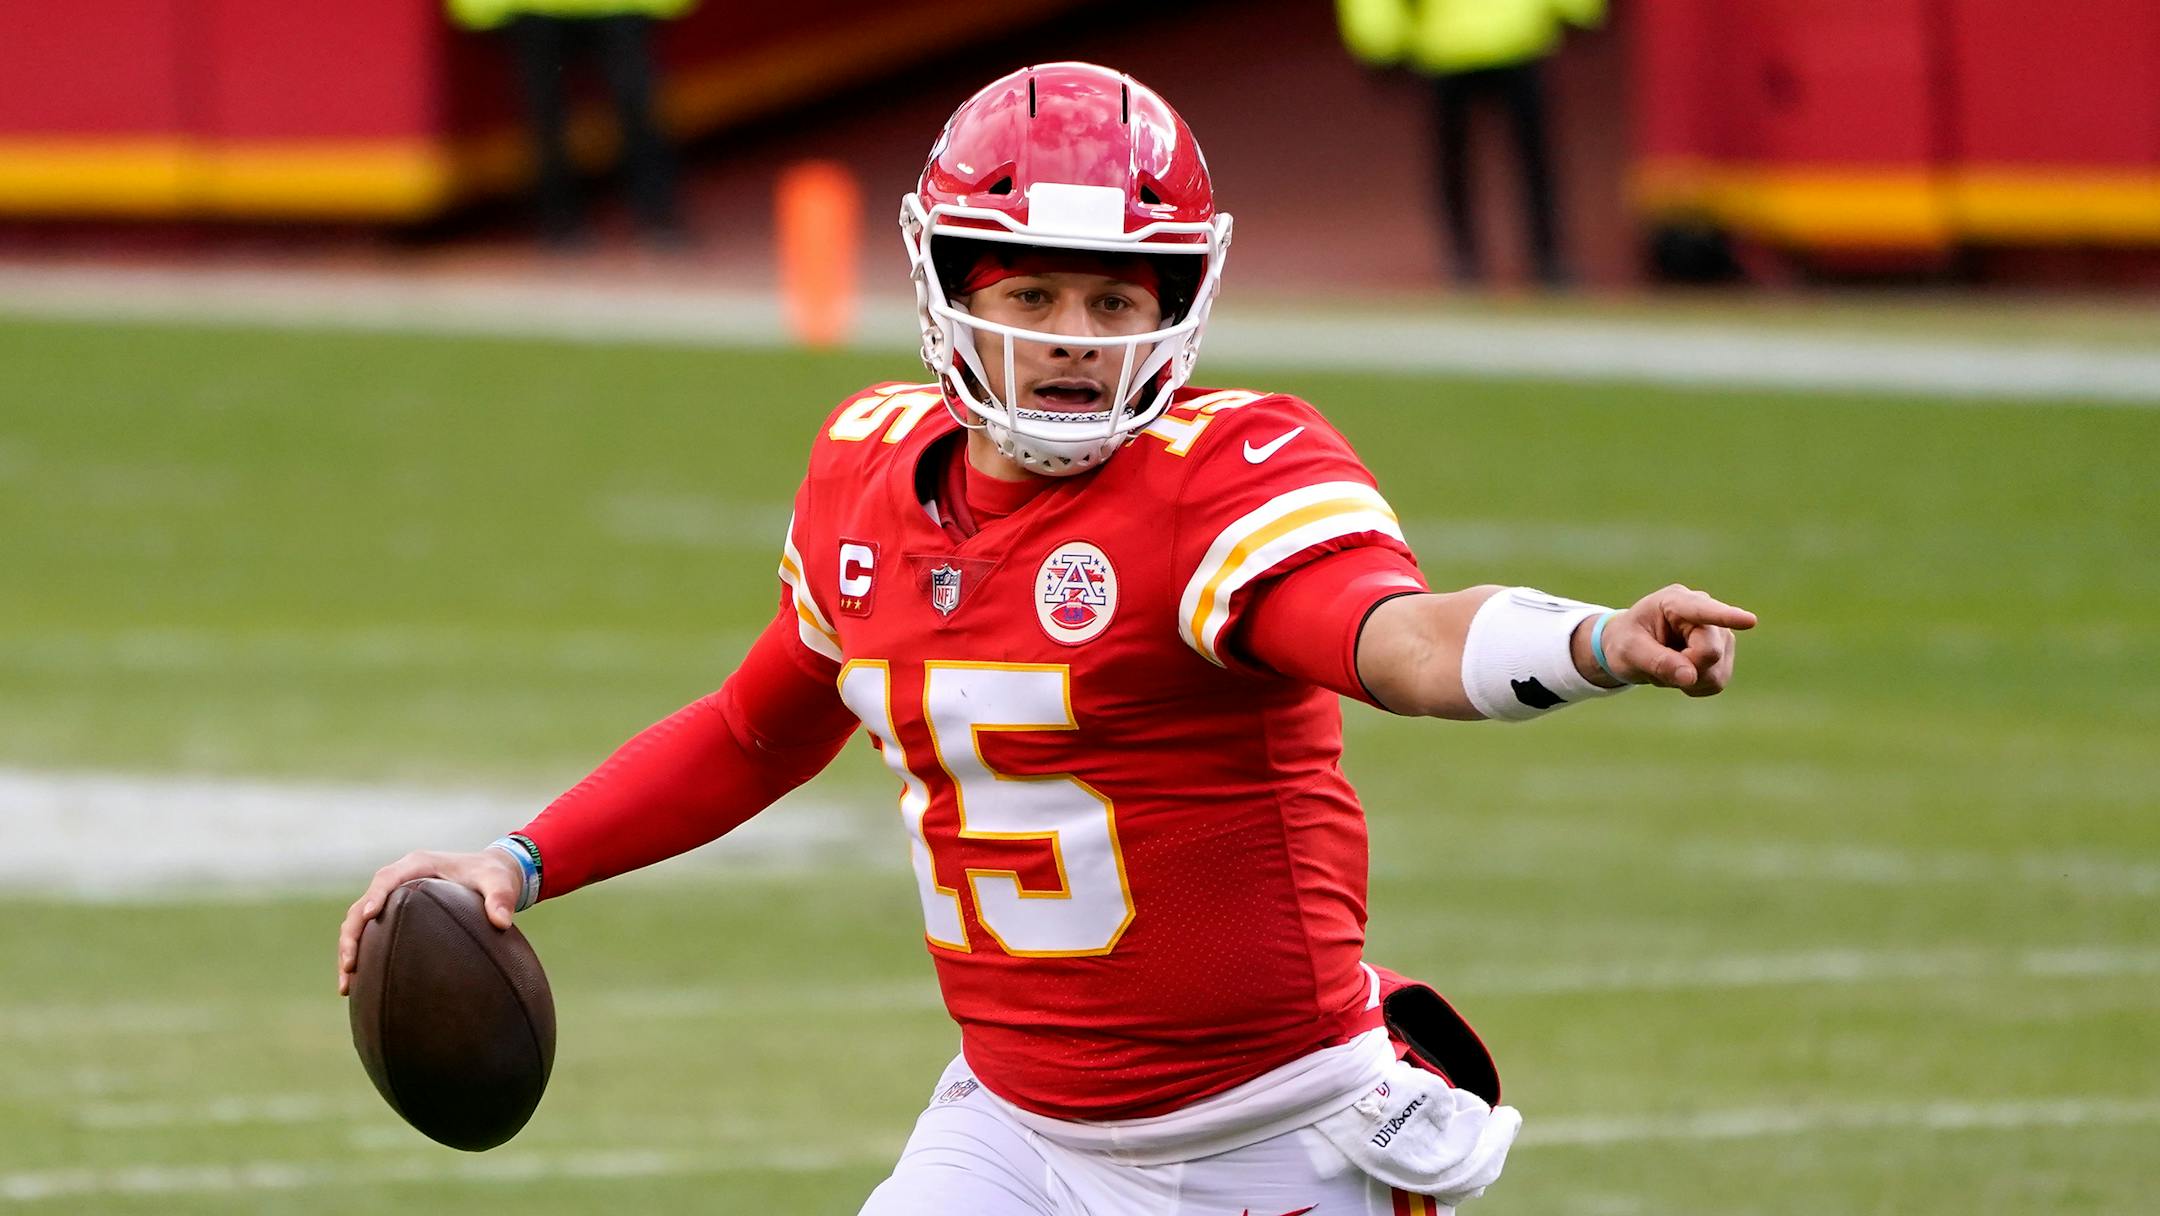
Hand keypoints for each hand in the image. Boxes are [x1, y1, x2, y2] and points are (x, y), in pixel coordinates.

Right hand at [337, 849, 522, 995]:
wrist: (492, 873)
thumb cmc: (494, 876)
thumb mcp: (501, 883)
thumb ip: (501, 898)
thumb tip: (502, 922)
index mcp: (418, 865)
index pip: (386, 879)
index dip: (374, 896)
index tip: (368, 916)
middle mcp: (400, 879)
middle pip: (362, 905)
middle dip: (352, 935)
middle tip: (349, 966)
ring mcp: (393, 897)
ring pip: (358, 922)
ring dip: (349, 950)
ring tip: (347, 986)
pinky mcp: (394, 914)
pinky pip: (369, 934)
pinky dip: (361, 956)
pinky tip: (358, 985)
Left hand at [1590, 584, 1755, 695]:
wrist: (1631, 647)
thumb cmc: (1625, 642)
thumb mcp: (1628, 652)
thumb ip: (1657, 662)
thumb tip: (1690, 678)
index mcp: (1675, 602)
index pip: (1704, 611)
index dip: (1727, 617)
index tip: (1750, 621)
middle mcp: (1704, 613)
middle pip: (1710, 652)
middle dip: (1684, 667)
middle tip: (1658, 663)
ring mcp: (1719, 633)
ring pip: (1716, 672)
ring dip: (1688, 679)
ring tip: (1667, 665)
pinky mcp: (1725, 653)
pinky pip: (1717, 682)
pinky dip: (1695, 686)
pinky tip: (1680, 672)